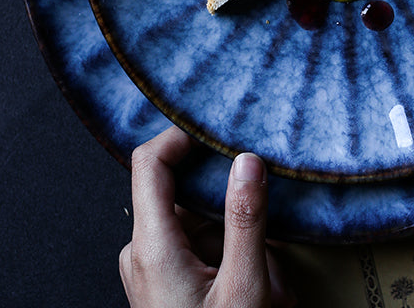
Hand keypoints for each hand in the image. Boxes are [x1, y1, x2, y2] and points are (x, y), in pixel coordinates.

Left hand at [119, 126, 294, 307]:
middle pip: (183, 192)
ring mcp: (151, 268)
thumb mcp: (244, 287)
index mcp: (152, 248)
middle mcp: (143, 253)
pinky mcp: (163, 280)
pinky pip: (196, 244)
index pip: (149, 164)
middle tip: (267, 217)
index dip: (180, 136)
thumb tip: (248, 161)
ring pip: (196, 220)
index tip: (215, 127)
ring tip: (270, 273)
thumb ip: (246, 221)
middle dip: (229, 201)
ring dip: (235, 234)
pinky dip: (229, 251)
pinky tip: (259, 279)